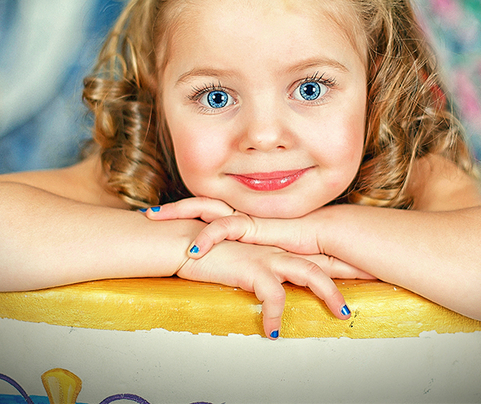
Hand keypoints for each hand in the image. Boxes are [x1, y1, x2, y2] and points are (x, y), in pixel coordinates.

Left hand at [145, 197, 320, 256]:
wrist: (333, 238)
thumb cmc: (307, 247)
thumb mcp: (273, 255)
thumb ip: (255, 260)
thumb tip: (240, 274)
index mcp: (245, 220)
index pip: (210, 211)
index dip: (187, 213)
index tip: (164, 217)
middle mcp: (244, 215)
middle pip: (202, 205)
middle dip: (174, 210)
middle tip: (148, 214)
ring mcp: (249, 218)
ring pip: (207, 210)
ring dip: (179, 215)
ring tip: (154, 221)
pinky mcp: (258, 226)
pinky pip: (227, 228)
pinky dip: (209, 238)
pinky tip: (193, 253)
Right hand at [176, 240, 364, 338]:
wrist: (179, 241)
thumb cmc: (206, 251)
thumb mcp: (239, 258)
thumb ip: (258, 266)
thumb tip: (270, 286)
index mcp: (276, 246)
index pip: (316, 250)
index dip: (342, 257)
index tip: (366, 264)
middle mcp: (276, 248)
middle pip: (323, 258)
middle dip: (350, 270)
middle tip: (374, 279)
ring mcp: (267, 256)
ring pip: (310, 273)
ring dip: (329, 293)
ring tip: (341, 314)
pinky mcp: (251, 268)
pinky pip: (272, 295)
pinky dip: (275, 314)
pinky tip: (273, 331)